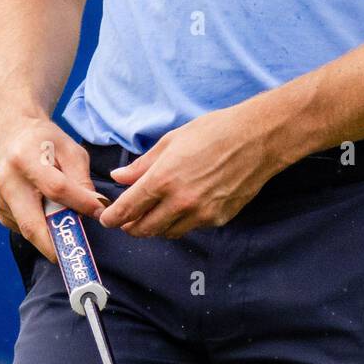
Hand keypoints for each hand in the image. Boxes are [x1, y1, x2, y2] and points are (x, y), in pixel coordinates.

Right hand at [0, 116, 107, 261]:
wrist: (10, 132)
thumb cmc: (44, 140)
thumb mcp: (69, 148)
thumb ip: (81, 178)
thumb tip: (94, 208)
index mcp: (25, 159)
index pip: (56, 189)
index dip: (80, 204)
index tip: (100, 213)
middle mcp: (7, 181)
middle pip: (32, 224)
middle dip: (56, 246)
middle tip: (77, 254)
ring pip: (28, 230)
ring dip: (50, 237)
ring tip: (69, 230)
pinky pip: (22, 228)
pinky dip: (40, 228)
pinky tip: (49, 215)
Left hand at [97, 106, 276, 238]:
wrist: (257, 139)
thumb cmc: (214, 131)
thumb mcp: (171, 141)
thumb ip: (142, 164)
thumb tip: (118, 177)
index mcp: (163, 179)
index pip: (128, 209)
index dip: (113, 218)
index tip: (107, 219)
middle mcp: (180, 202)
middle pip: (144, 228)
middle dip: (130, 227)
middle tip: (126, 220)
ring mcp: (201, 214)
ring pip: (167, 232)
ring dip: (155, 227)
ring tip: (152, 214)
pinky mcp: (218, 219)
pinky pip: (191, 227)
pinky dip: (180, 222)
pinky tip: (181, 207)